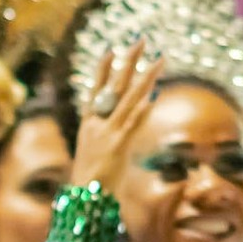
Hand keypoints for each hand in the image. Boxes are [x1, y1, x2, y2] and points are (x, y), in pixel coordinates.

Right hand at [70, 40, 164, 191]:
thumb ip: (104, 141)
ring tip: (160, 61)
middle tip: (139, 41)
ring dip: (146, 79)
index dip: (103, 69)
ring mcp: (107, 133)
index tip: (110, 50)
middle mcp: (96, 124)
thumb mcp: (94, 156)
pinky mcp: (118, 146)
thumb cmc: (89, 182)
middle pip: (114, 86)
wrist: (82, 200)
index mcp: (88, 124)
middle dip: (128, 62)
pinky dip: (142, 110)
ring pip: (129, 99)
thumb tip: (115, 136)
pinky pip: (132, 124)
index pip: (96, 90)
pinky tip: (153, 96)